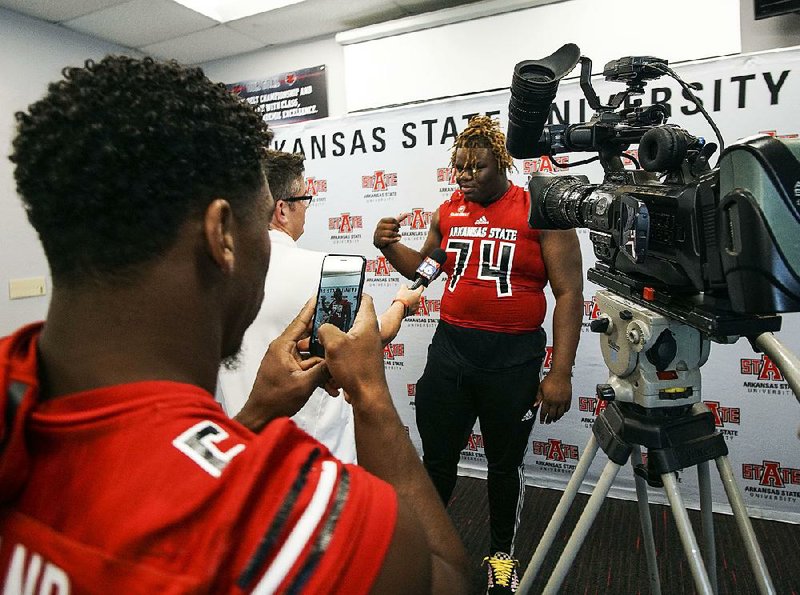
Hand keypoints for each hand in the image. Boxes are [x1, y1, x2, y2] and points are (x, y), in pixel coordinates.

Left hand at [235, 299, 328, 431]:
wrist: (261, 418)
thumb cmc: (276, 400)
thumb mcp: (305, 383)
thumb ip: (323, 368)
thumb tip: (336, 358)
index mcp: (282, 346)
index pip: (300, 321)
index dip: (312, 307)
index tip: (321, 294)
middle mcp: (282, 350)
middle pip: (309, 338)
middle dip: (326, 342)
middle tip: (341, 334)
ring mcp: (285, 360)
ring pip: (311, 356)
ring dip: (324, 366)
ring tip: (336, 377)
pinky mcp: (288, 371)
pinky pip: (307, 367)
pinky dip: (317, 375)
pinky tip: (329, 387)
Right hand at [316, 294, 388, 406]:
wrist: (367, 396)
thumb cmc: (358, 371)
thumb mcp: (334, 344)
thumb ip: (326, 328)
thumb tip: (323, 327)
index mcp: (367, 323)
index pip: (363, 298)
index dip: (351, 292)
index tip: (337, 292)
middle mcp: (368, 333)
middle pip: (351, 316)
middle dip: (334, 316)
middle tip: (322, 316)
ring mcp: (365, 346)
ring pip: (346, 333)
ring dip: (332, 335)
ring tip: (318, 338)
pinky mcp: (359, 358)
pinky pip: (345, 347)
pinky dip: (334, 348)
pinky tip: (323, 354)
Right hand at [373, 214, 408, 248]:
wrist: (379, 239)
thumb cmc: (386, 229)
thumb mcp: (391, 223)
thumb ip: (399, 218)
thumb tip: (407, 213)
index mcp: (382, 220)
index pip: (393, 219)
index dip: (397, 223)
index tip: (398, 225)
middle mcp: (380, 226)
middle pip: (393, 226)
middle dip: (397, 229)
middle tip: (397, 231)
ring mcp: (379, 233)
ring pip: (391, 233)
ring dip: (397, 234)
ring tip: (398, 235)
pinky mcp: (380, 240)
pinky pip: (389, 240)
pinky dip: (395, 239)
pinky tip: (398, 239)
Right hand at [393, 284, 423, 316]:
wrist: (399, 309)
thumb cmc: (402, 299)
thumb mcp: (402, 289)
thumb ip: (405, 286)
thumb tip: (405, 286)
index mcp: (417, 293)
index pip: (421, 288)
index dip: (420, 286)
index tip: (419, 286)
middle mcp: (419, 300)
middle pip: (417, 295)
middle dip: (413, 295)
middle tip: (407, 295)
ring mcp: (417, 306)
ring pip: (415, 302)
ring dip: (412, 301)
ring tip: (405, 301)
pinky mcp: (414, 311)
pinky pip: (413, 308)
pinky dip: (410, 307)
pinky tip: (406, 306)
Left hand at [534, 371, 572, 423]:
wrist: (560, 373)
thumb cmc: (550, 379)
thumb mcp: (541, 387)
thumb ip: (538, 397)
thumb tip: (535, 404)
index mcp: (548, 399)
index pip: (544, 412)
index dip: (542, 417)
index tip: (542, 420)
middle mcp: (555, 401)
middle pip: (552, 414)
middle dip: (549, 419)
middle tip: (548, 422)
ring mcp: (563, 401)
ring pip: (560, 413)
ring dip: (557, 417)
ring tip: (555, 419)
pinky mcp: (568, 399)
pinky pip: (567, 408)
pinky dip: (564, 412)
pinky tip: (562, 412)